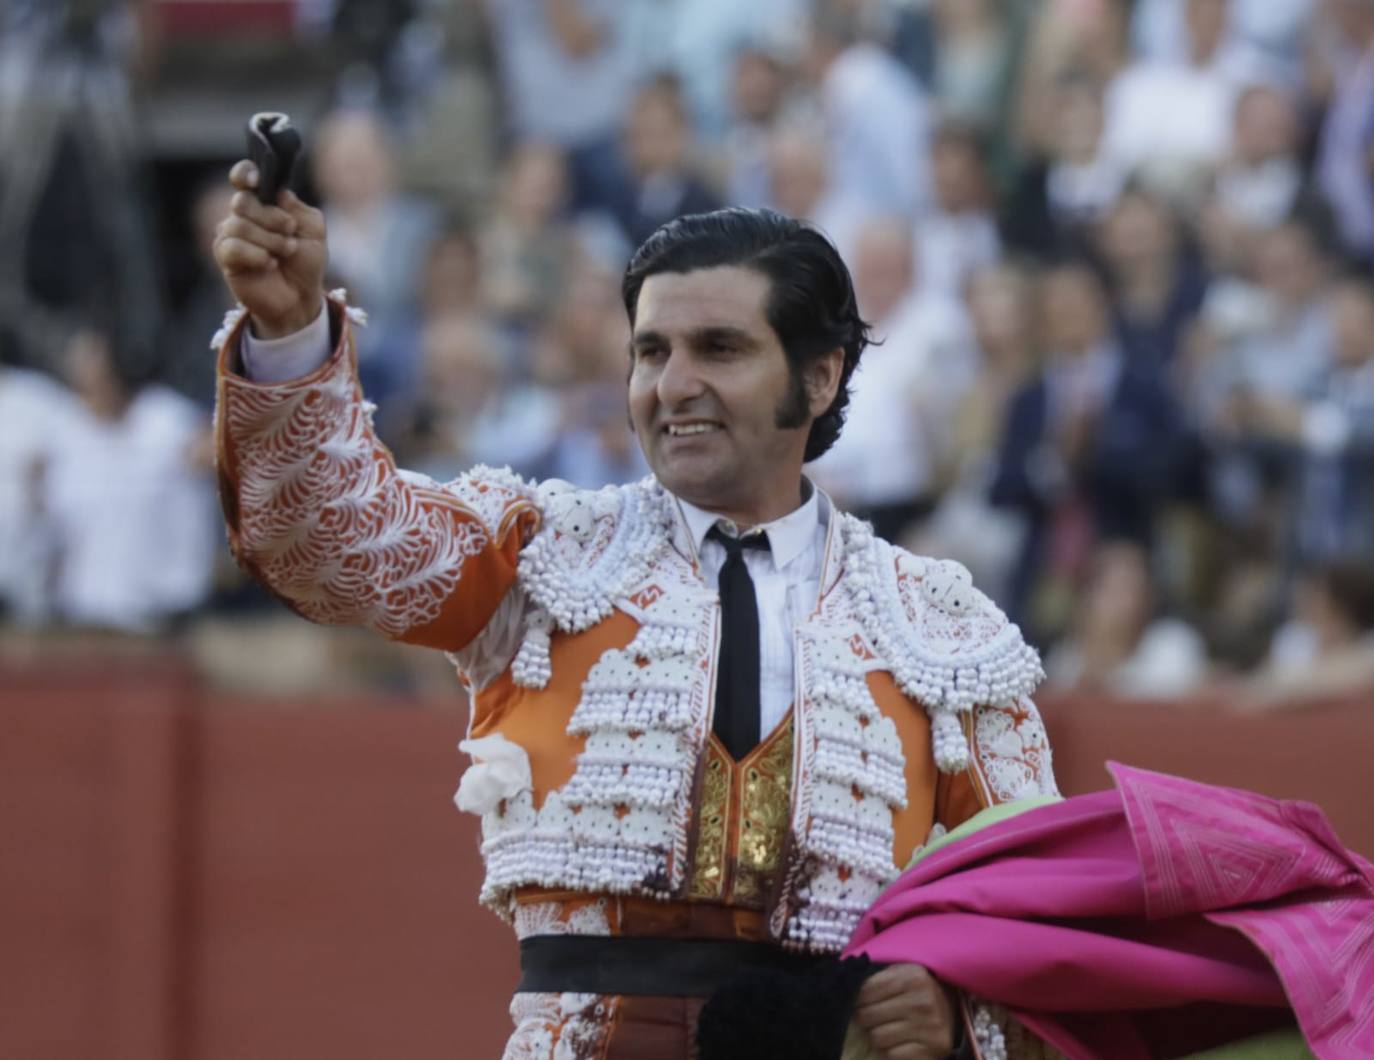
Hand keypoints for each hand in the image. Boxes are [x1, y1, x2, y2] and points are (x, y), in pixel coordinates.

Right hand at [213, 160, 326, 337]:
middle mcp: (243, 216)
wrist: (301, 296)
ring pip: (240, 225)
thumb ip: (299, 208)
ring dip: (270, 240)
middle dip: (272, 218)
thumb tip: (279, 193)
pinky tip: (270, 264)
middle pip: (243, 201)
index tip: (256, 181)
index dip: (245, 173)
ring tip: (286, 252)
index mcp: (263, 202)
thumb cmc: (305, 261)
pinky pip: (234, 247)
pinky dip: (257, 255)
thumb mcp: (314, 231)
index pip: (244, 177)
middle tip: (290, 232)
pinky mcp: (225, 257)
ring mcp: (230, 235)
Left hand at [852, 963, 957, 1059]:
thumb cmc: (916, 991)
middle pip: (868, 1016)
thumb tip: (844, 985)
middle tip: (874, 1018)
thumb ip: (876, 978)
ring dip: (878, 1035)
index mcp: (913, 977)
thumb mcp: (900, 974)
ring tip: (888, 1029)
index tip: (863, 1002)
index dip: (859, 999)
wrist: (951, 1010)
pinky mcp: (933, 1050)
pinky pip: (892, 1054)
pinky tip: (900, 1042)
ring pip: (877, 1037)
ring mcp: (930, 1027)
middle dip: (866, 1018)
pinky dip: (892, 1050)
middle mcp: (923, 1001)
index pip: (865, 992)